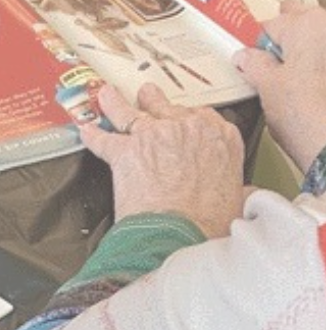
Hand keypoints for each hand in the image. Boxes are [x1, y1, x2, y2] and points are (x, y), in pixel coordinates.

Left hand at [80, 84, 245, 238]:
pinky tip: (85, 130)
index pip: (203, 118)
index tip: (184, 120)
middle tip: (148, 97)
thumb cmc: (206, 222)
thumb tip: (245, 197)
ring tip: (110, 97)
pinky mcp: (127, 152)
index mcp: (220, 139)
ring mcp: (156, 136)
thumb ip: (237, 192)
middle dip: (156, 102)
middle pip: (168, 109)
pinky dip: (92, 136)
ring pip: (132, 114)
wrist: (178, 233)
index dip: (189, 120)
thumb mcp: (236, 201)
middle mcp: (188, 129)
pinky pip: (104, 140)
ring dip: (118, 105)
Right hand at [234, 0, 325, 174]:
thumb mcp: (266, 86)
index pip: (270, 25)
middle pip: (296, 26)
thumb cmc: (303, 113)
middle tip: (259, 66)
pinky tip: (295, 91)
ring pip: (308, 45)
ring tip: (277, 83)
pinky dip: (305, 72)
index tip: (244, 60)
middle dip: (278, 43)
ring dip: (291, 59)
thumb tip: (244, 57)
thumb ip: (253, 65)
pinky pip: (316, 63)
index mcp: (306, 25)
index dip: (254, 45)